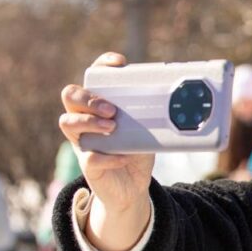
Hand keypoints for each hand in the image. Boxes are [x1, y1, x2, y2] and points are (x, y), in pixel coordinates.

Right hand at [59, 52, 152, 250]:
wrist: (132, 187)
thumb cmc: (137, 151)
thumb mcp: (147, 130)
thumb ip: (154, 116)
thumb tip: (184, 102)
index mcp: (99, 105)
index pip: (93, 77)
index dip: (101, 66)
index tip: (119, 63)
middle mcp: (85, 119)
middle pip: (70, 95)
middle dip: (90, 99)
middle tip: (113, 110)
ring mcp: (83, 141)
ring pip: (67, 122)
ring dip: (90, 122)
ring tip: (113, 128)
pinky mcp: (87, 165)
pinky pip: (89, 157)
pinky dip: (108, 157)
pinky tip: (124, 157)